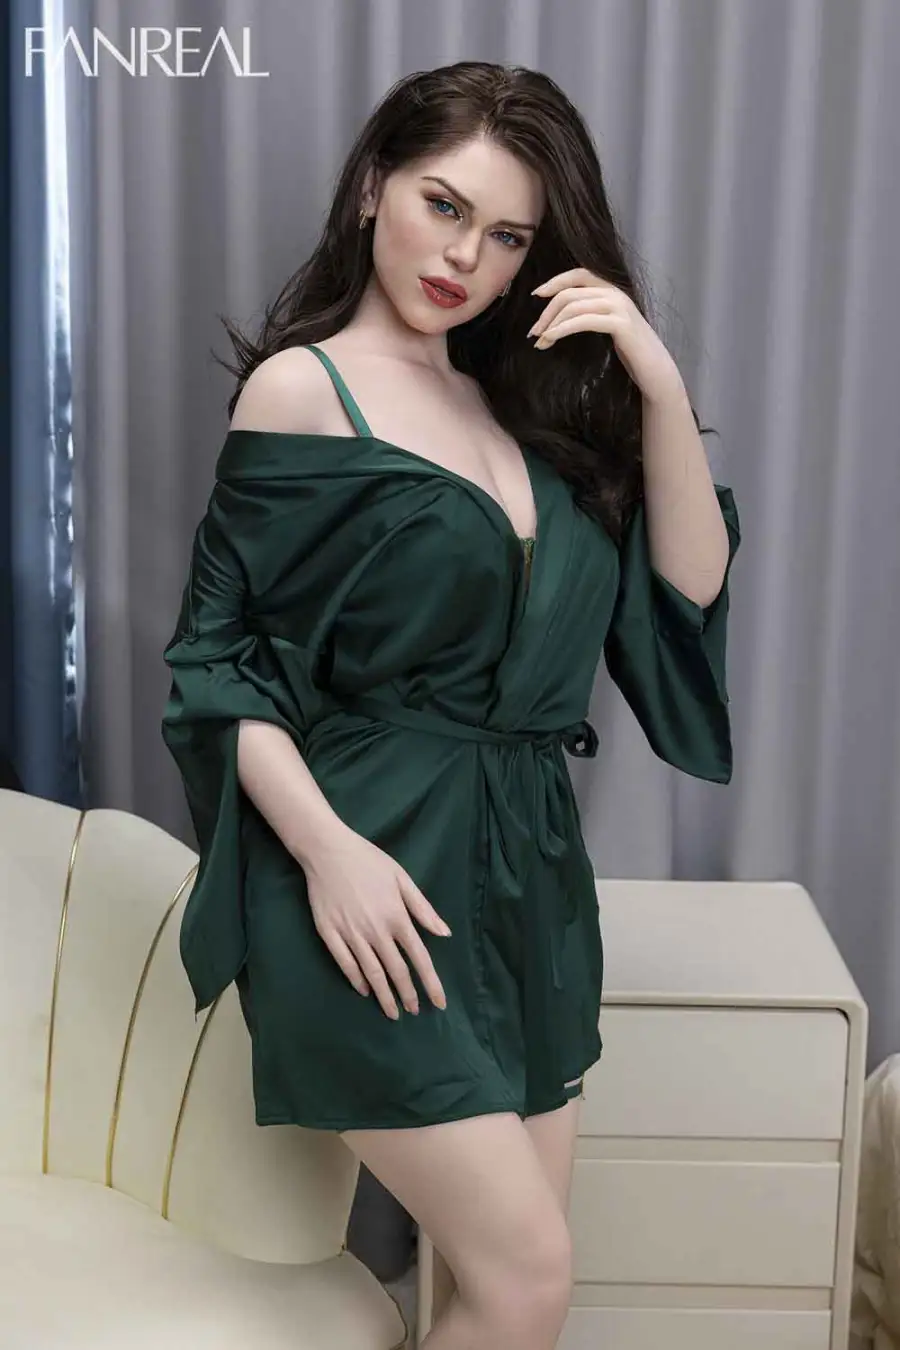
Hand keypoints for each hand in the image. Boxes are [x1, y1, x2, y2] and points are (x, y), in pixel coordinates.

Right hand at [301, 826, 450, 1019]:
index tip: (439, 1003)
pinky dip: (356, 980)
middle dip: (407, 995)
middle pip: (396, 971)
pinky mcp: (329, 934)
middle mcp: (376, 931)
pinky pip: (345, 964)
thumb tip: (445, 933)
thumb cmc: (369, 861)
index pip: (419, 958)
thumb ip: (423, 909)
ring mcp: (351, 934)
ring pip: (371, 973)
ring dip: (384, 996)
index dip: (430, 983)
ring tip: (392, 1012)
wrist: (328, 851)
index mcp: (397, 917)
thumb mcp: (402, 878)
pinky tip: (365, 991)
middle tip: (414, 1012)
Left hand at [527, 266, 684, 404]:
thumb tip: (559, 316)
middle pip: (570, 292)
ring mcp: (619, 307)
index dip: (555, 281)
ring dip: (551, 324)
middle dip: (547, 312)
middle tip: (533, 332)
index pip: (579, 274)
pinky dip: (562, 329)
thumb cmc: (630, 353)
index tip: (536, 295)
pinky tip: (551, 338)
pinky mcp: (620, 323)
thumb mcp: (607, 326)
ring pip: (574, 305)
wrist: (655, 371)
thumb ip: (590, 314)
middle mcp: (616, 293)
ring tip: (540, 342)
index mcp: (612, 290)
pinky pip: (583, 320)